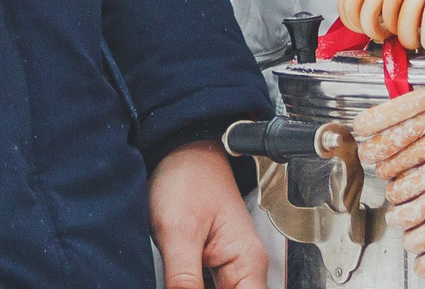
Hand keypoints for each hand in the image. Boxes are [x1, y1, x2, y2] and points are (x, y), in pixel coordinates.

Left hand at [149, 140, 267, 288]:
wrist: (182, 149)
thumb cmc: (188, 176)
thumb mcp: (178, 231)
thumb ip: (183, 279)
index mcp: (246, 262)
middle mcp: (245, 268)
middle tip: (180, 283)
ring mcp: (230, 267)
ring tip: (180, 278)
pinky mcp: (214, 264)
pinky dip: (193, 288)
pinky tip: (179, 281)